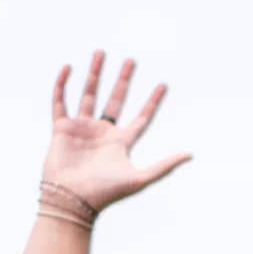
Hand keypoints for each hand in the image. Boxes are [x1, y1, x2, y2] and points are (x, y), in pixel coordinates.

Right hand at [43, 50, 191, 211]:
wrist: (72, 200)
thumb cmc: (106, 193)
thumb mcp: (140, 178)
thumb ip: (165, 166)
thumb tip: (191, 154)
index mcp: (122, 143)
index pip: (142, 118)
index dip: (153, 102)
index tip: (164, 85)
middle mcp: (103, 133)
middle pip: (116, 100)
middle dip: (123, 80)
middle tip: (131, 60)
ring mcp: (82, 129)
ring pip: (89, 94)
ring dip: (95, 74)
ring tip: (100, 52)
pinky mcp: (61, 129)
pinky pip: (61, 102)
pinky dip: (63, 85)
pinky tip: (69, 68)